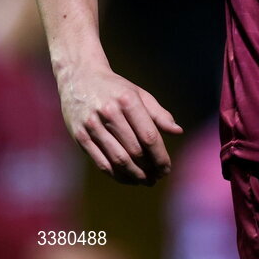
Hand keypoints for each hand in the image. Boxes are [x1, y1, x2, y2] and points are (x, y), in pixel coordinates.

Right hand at [58, 66, 183, 184]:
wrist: (79, 76)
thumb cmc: (115, 88)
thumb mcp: (139, 94)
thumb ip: (158, 113)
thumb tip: (178, 131)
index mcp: (128, 100)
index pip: (149, 135)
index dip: (160, 156)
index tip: (167, 168)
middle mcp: (109, 112)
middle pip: (134, 150)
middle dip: (149, 168)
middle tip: (158, 177)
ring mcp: (93, 125)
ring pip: (117, 159)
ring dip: (134, 175)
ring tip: (146, 181)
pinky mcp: (80, 136)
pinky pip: (101, 162)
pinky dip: (116, 174)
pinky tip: (128, 178)